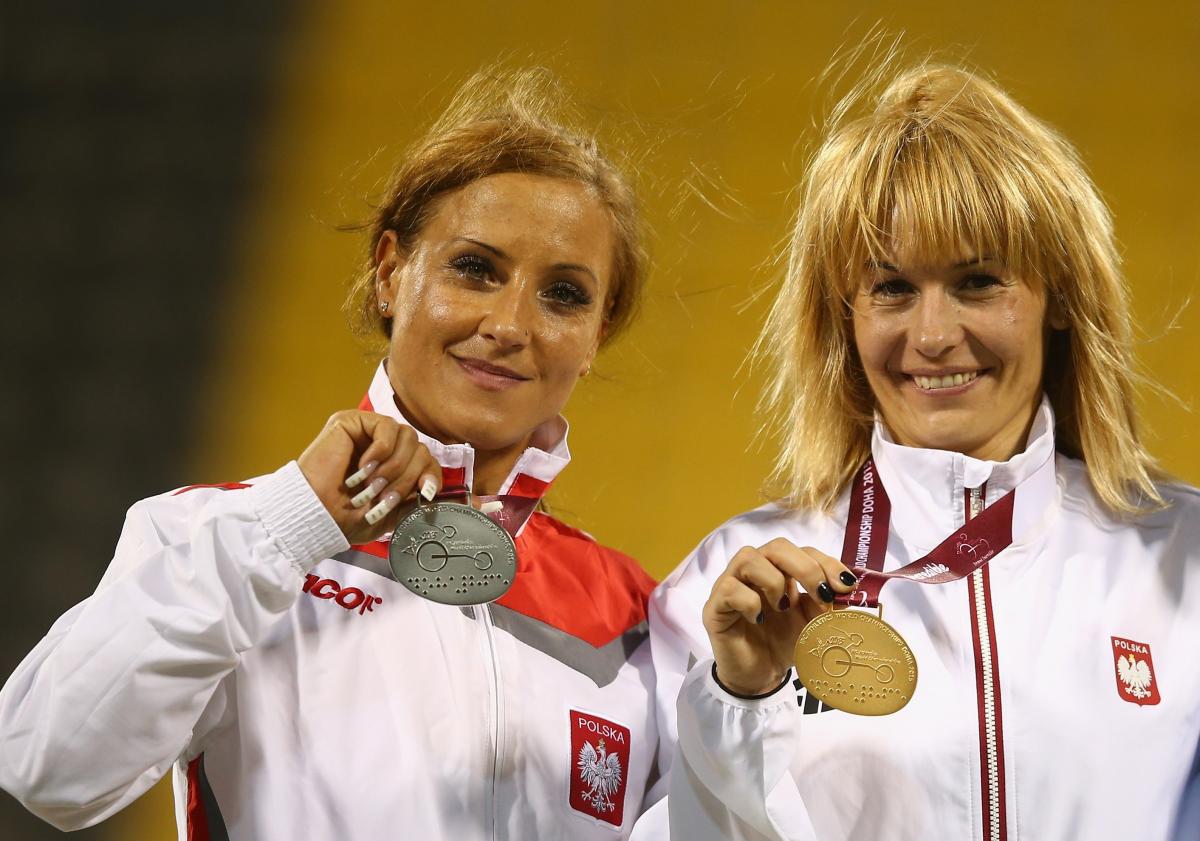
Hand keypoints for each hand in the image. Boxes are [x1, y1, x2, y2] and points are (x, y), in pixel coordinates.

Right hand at [298, 411, 440, 543]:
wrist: (317, 516)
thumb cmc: (345, 518)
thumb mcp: (391, 514)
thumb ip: (417, 500)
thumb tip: (450, 497)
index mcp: (391, 465)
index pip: (425, 458)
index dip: (430, 474)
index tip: (426, 493)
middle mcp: (381, 446)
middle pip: (419, 448)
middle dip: (407, 477)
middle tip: (385, 496)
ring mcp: (366, 432)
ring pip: (407, 436)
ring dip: (394, 465)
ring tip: (373, 484)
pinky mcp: (351, 421)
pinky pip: (386, 426)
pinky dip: (381, 450)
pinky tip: (363, 467)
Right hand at [702, 540, 858, 695]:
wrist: (759, 678)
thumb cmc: (782, 644)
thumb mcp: (812, 623)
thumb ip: (825, 604)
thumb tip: (846, 591)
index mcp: (779, 570)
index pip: (802, 551)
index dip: (825, 563)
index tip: (846, 586)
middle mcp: (754, 571)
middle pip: (776, 546)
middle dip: (806, 567)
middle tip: (822, 594)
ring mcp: (731, 585)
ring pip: (749, 557)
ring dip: (775, 581)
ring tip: (783, 607)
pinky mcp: (714, 607)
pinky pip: (730, 588)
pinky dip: (750, 602)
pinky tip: (760, 620)